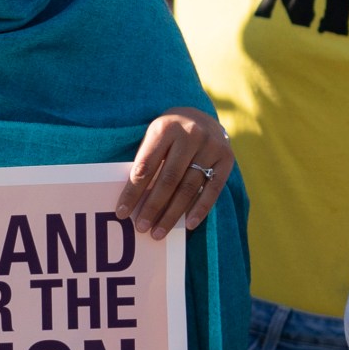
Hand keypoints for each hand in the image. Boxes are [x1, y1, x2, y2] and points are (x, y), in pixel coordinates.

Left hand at [114, 108, 232, 238]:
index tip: (122, 212)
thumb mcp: (154, 137)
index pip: (146, 166)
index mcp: (166, 128)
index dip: (133, 191)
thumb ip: (147, 162)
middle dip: (153, 206)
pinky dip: (200, 209)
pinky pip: (213, 189)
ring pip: (189, 187)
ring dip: (172, 214)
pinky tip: (188, 225)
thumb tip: (133, 201)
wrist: (201, 117)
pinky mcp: (226, 159)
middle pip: (168, 179)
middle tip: (141, 228)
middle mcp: (190, 135)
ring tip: (158, 232)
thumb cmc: (170, 134)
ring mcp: (211, 146)